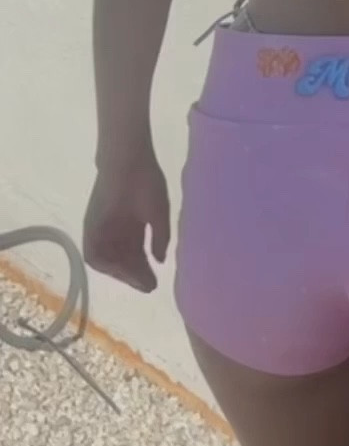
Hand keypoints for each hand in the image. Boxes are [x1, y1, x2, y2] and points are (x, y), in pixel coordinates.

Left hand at [83, 150, 170, 292]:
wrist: (127, 160)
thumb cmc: (146, 181)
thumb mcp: (159, 212)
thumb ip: (160, 237)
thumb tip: (160, 259)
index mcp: (132, 225)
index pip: (136, 255)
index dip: (144, 270)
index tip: (154, 282)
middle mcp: (115, 231)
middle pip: (122, 260)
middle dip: (134, 275)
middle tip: (148, 285)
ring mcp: (101, 229)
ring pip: (109, 260)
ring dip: (121, 272)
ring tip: (136, 278)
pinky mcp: (91, 226)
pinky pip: (95, 253)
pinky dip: (106, 264)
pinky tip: (120, 269)